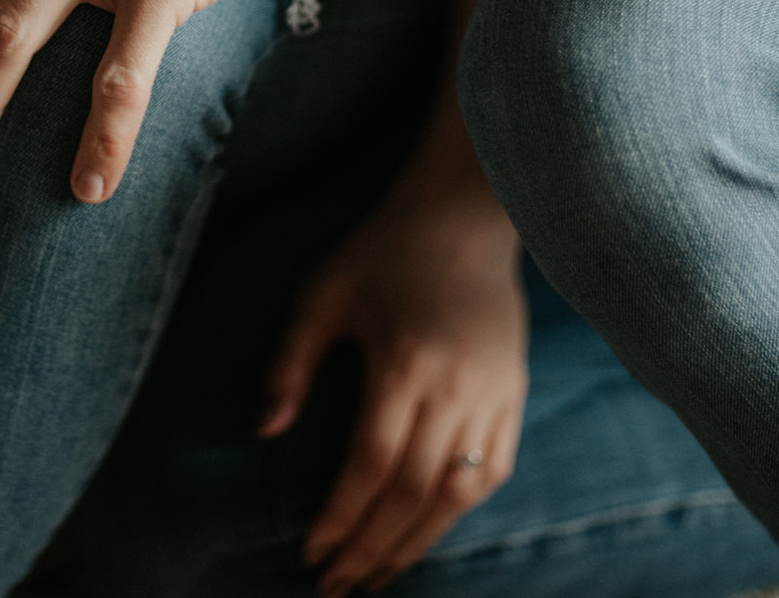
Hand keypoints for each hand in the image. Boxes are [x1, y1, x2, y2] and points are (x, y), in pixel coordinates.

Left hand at [261, 194, 527, 596]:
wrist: (463, 217)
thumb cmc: (381, 253)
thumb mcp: (320, 296)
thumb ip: (289, 365)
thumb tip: (263, 434)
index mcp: (402, 363)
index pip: (370, 465)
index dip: (341, 518)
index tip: (312, 552)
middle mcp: (453, 387)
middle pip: (412, 493)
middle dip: (371, 548)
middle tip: (338, 584)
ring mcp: (492, 395)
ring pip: (457, 494)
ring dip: (416, 544)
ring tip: (379, 575)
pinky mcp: (515, 395)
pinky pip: (491, 470)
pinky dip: (459, 510)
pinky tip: (426, 533)